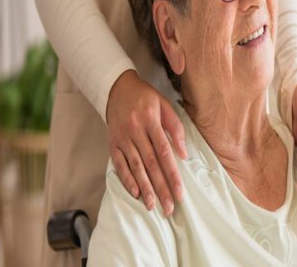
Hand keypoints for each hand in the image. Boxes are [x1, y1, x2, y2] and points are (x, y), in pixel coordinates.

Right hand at [106, 69, 185, 215]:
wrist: (117, 89)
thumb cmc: (146, 98)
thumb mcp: (165, 106)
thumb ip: (175, 128)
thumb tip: (183, 154)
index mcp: (151, 121)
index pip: (164, 153)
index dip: (172, 174)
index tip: (179, 192)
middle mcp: (135, 131)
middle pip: (150, 164)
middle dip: (161, 188)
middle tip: (169, 207)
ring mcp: (122, 138)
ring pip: (135, 167)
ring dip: (144, 188)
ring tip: (153, 205)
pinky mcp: (112, 143)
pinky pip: (119, 164)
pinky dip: (126, 179)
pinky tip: (135, 193)